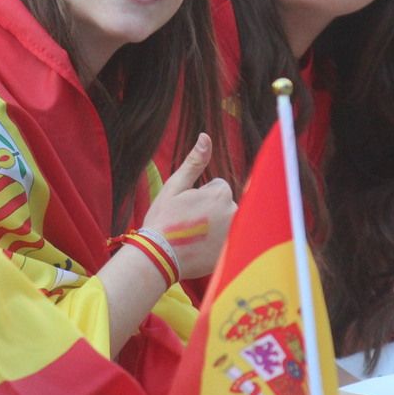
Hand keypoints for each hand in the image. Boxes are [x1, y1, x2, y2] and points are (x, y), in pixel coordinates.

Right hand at [142, 134, 234, 280]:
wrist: (158, 257)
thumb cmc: (163, 220)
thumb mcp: (175, 187)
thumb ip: (194, 162)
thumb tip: (205, 136)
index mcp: (221, 194)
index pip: (218, 187)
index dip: (200, 197)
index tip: (186, 210)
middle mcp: (234, 212)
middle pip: (225, 204)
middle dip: (211, 211)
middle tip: (189, 224)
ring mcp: (235, 234)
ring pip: (228, 222)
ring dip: (215, 227)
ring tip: (195, 238)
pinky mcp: (232, 252)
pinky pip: (229, 241)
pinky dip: (218, 244)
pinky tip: (201, 250)